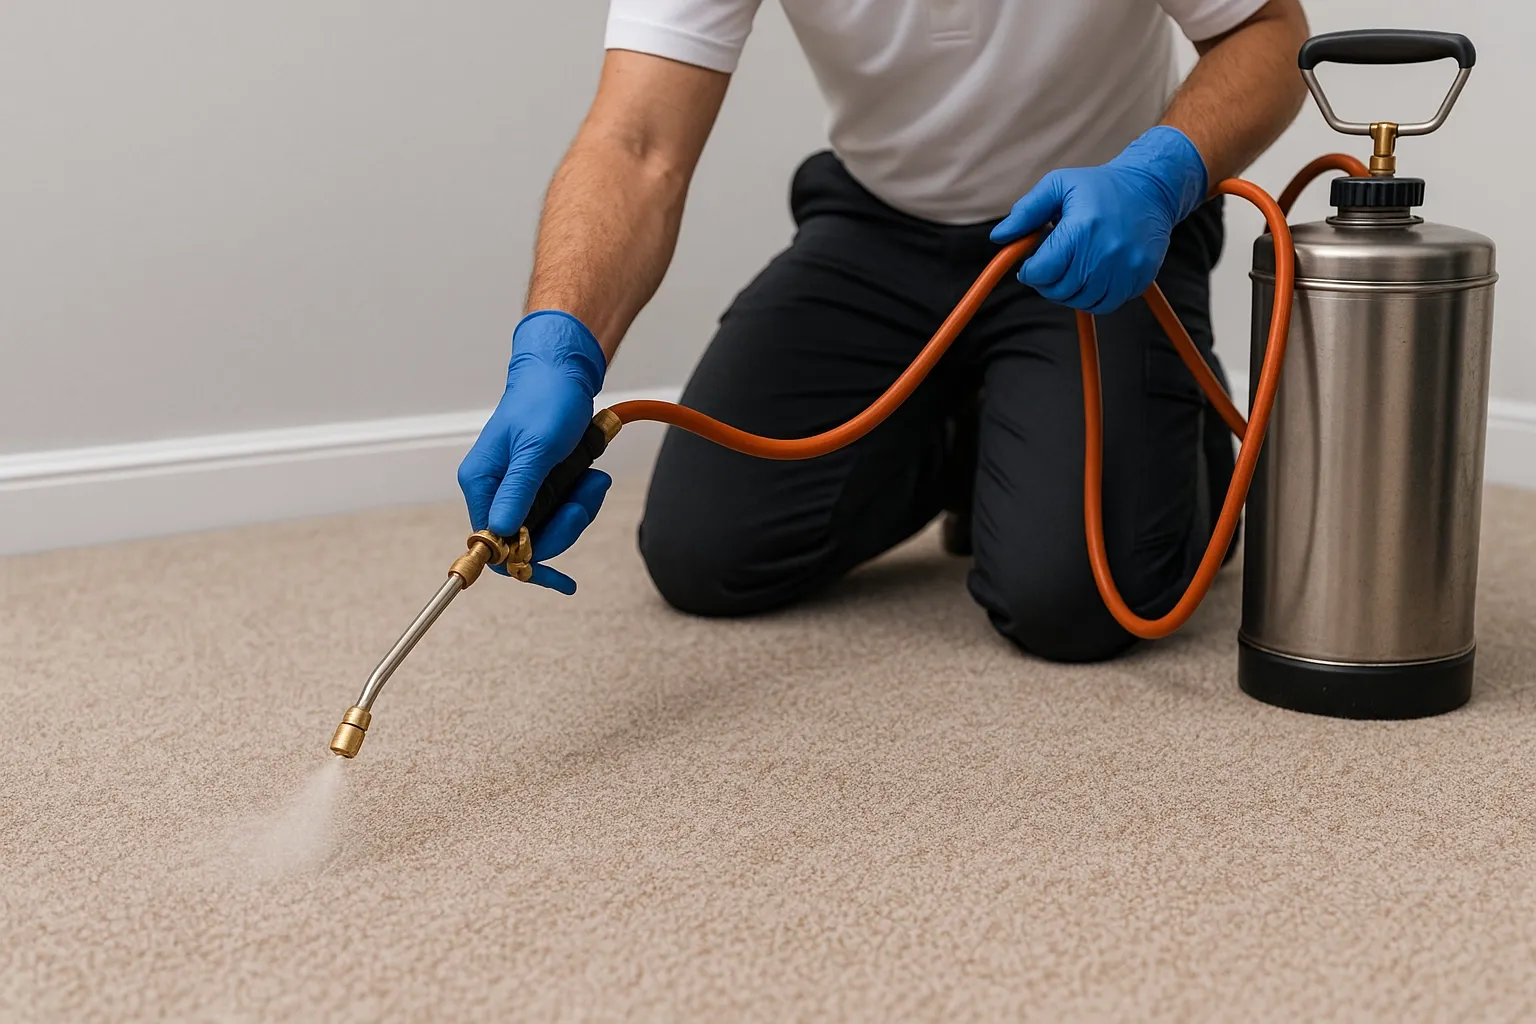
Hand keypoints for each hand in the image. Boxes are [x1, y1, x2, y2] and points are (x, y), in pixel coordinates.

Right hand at [457, 310, 609, 593]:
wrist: (564, 373)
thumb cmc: (547, 400)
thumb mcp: (537, 447)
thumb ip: (519, 490)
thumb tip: (500, 533)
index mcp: (481, 483)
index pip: (492, 546)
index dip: (526, 560)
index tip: (559, 574)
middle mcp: (494, 491)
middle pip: (526, 542)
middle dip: (564, 527)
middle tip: (589, 494)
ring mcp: (517, 489)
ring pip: (548, 528)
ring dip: (578, 509)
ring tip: (595, 479)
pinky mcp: (538, 484)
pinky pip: (561, 510)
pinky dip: (581, 499)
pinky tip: (593, 478)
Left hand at [991, 126, 1207, 314]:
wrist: (1150, 188)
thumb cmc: (1099, 187)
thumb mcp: (1058, 186)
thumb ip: (1026, 212)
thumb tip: (999, 237)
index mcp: (1081, 229)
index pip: (1042, 272)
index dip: (1030, 272)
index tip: (1031, 265)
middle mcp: (1105, 252)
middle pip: (1059, 290)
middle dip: (1047, 282)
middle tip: (1052, 265)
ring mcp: (1125, 268)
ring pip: (1081, 301)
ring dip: (1068, 292)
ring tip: (1071, 268)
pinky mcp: (1140, 277)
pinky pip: (1106, 304)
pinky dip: (1092, 298)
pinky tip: (1090, 278)